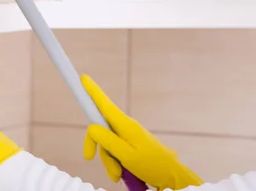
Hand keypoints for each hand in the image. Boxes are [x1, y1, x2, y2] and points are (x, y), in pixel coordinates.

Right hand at [81, 75, 202, 189]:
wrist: (172, 177)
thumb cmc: (153, 165)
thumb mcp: (127, 155)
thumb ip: (108, 140)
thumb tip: (91, 128)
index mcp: (125, 124)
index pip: (105, 104)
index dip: (92, 91)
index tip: (83, 78)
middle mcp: (125, 126)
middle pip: (100, 129)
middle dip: (96, 145)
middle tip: (90, 157)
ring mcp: (127, 136)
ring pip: (106, 143)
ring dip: (108, 159)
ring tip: (118, 174)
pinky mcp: (130, 145)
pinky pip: (115, 151)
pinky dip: (114, 162)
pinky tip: (121, 173)